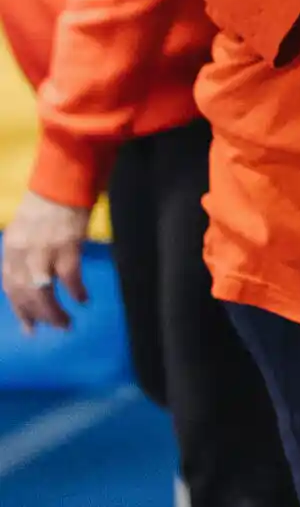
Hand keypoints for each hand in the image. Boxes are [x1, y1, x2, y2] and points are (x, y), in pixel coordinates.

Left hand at [3, 191, 90, 333]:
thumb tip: (33, 279)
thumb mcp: (26, 228)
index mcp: (11, 247)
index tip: (29, 324)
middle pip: (24, 293)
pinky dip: (75, 291)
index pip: (10, 285)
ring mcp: (44, 250)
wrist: (64, 178)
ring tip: (65, 323)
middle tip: (49, 328)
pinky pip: (69, 277)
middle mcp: (22, 253)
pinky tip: (83, 299)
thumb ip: (25, 252)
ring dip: (53, 311)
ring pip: (42, 291)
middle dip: (36, 315)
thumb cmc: (47, 201)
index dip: (19, 308)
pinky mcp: (67, 245)